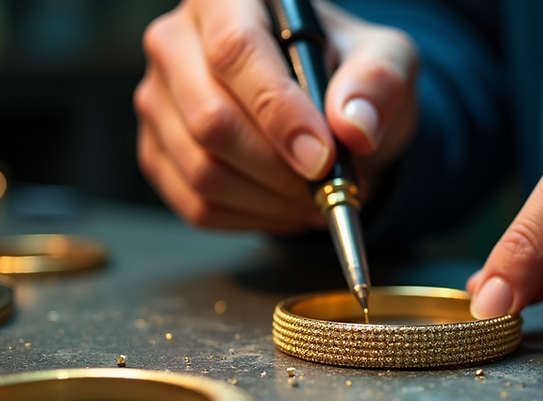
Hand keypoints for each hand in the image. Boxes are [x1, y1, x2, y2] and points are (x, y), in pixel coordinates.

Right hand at [134, 0, 417, 233]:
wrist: (326, 109)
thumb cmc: (347, 73)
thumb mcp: (385, 60)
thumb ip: (377, 82)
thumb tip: (353, 126)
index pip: (235, 52)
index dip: (279, 113)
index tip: (321, 156)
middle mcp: (177, 41)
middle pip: (210, 119)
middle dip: (279, 168)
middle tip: (326, 183)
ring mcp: (158, 99)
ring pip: (201, 169)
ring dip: (270, 199)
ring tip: (312, 195)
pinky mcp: (157, 151)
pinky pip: (196, 204)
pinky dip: (251, 217)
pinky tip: (284, 204)